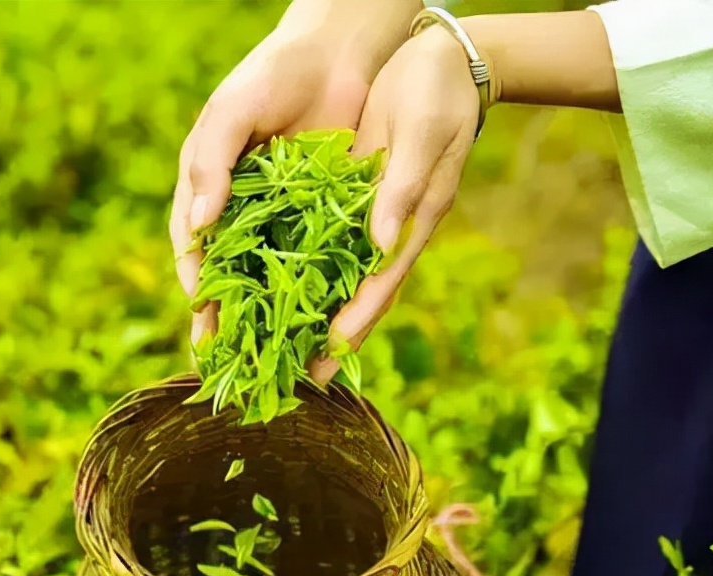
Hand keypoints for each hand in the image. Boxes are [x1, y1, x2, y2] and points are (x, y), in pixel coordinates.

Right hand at [171, 1, 421, 345]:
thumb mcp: (230, 112)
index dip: (198, 285)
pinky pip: (318, 261)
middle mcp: (244, 209)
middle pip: (231, 274)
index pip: (194, 248)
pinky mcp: (326, 215)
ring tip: (272, 356)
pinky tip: (319, 323)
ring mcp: (285, 215)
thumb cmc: (273, 74)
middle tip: (226, 360)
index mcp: (210, 188)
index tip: (203, 318)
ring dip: (271, 317)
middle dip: (228, 318)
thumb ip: (209, 164)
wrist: (340, 51)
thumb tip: (197, 229)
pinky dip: (316, 292)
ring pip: (272, 276)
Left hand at [309, 24, 480, 385]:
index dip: (355, 323)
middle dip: (330, 338)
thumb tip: (381, 245)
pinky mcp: (351, 199)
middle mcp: (388, 230)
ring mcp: (370, 218)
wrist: (438, 58)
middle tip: (297, 379)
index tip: (327, 359)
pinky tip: (274, 292)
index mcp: (411, 222)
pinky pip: (323, 246)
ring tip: (280, 350)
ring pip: (338, 278)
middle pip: (359, 296)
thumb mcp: (423, 134)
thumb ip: (402, 189)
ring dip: (312, 314)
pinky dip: (302, 273)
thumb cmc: (435, 94)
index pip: (380, 285)